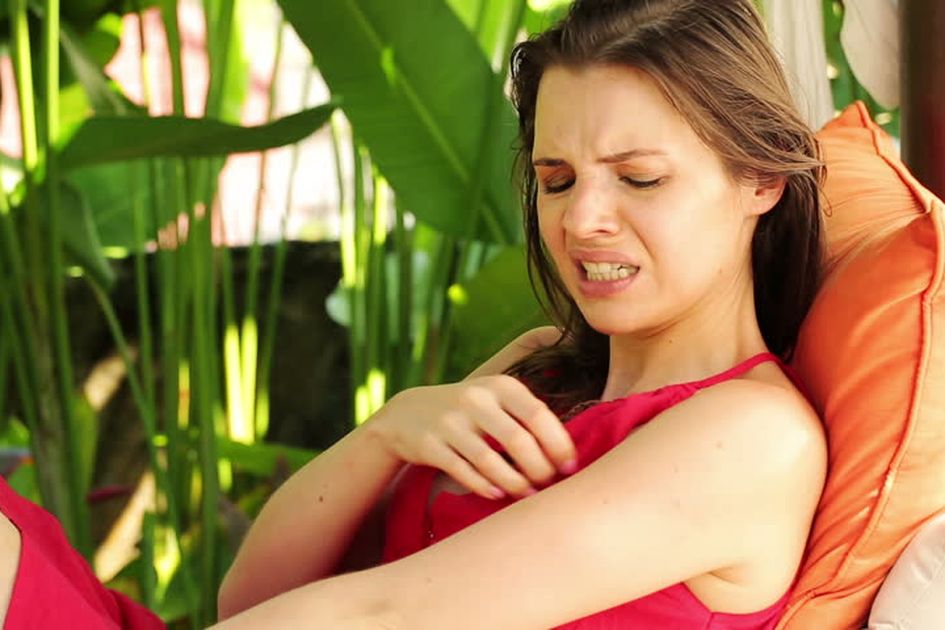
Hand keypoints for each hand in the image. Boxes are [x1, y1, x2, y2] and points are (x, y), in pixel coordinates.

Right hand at [367, 376, 578, 499]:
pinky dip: (485, 487)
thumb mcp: (497, 396)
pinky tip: (499, 495)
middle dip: (539, 469)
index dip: (559, 444)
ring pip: (490, 461)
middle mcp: (475, 399)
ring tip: (528, 494)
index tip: (571, 467)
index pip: (539, 415)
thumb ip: (530, 411)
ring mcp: (450, 422)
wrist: (407, 414)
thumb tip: (576, 447)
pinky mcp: (430, 444)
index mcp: (500, 386)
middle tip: (548, 485)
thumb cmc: (469, 411)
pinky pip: (465, 472)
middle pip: (518, 441)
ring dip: (515, 484)